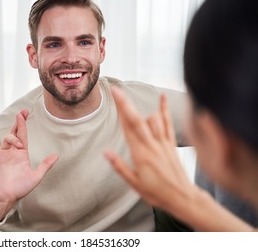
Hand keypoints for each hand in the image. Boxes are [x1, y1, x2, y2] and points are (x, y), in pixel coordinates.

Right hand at [0, 109, 58, 221]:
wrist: (6, 197)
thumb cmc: (20, 188)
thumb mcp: (36, 176)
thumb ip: (45, 165)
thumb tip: (56, 156)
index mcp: (22, 154)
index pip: (23, 136)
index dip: (24, 125)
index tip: (25, 114)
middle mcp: (12, 152)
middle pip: (15, 132)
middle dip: (19, 122)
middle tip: (23, 112)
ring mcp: (2, 154)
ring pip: (7, 138)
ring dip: (13, 138)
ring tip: (18, 145)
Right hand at [105, 87, 193, 209]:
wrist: (183, 198)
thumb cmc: (157, 193)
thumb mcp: (134, 184)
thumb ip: (120, 166)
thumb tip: (106, 152)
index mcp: (141, 154)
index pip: (128, 128)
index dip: (121, 111)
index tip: (114, 97)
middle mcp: (152, 145)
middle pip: (137, 120)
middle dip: (126, 104)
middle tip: (116, 90)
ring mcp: (163, 143)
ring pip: (154, 120)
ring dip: (143, 112)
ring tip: (133, 113)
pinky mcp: (171, 144)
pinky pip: (169, 123)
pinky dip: (165, 110)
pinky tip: (162, 97)